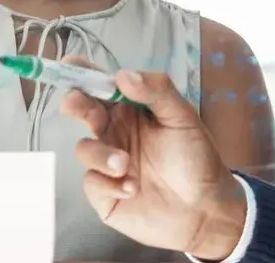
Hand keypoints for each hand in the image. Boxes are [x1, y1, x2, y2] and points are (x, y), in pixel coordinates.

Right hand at [58, 61, 248, 259]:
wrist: (205, 210)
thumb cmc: (196, 159)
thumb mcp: (183, 118)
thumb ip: (157, 91)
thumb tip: (122, 74)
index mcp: (131, 109)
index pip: (101, 84)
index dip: (82, 73)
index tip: (69, 65)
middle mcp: (114, 131)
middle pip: (82, 110)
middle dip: (75, 104)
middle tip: (75, 104)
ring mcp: (106, 162)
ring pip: (84, 148)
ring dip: (101, 154)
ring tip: (126, 165)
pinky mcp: (104, 193)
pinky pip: (91, 181)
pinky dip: (108, 184)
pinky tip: (132, 189)